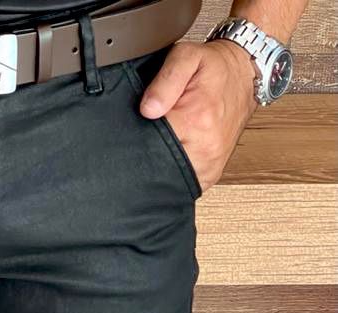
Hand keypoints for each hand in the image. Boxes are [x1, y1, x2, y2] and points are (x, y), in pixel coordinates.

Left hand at [136, 38, 259, 193]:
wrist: (244, 74)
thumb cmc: (215, 67)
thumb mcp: (187, 56)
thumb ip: (165, 80)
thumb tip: (148, 109)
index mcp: (196, 120)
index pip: (151, 143)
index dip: (140, 134)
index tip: (144, 123)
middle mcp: (206, 148)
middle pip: (159, 163)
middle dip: (151, 150)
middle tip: (158, 129)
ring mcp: (210, 165)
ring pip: (170, 177)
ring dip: (163, 162)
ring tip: (170, 138)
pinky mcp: (210, 174)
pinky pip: (183, 183)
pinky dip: (174, 172)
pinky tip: (176, 152)